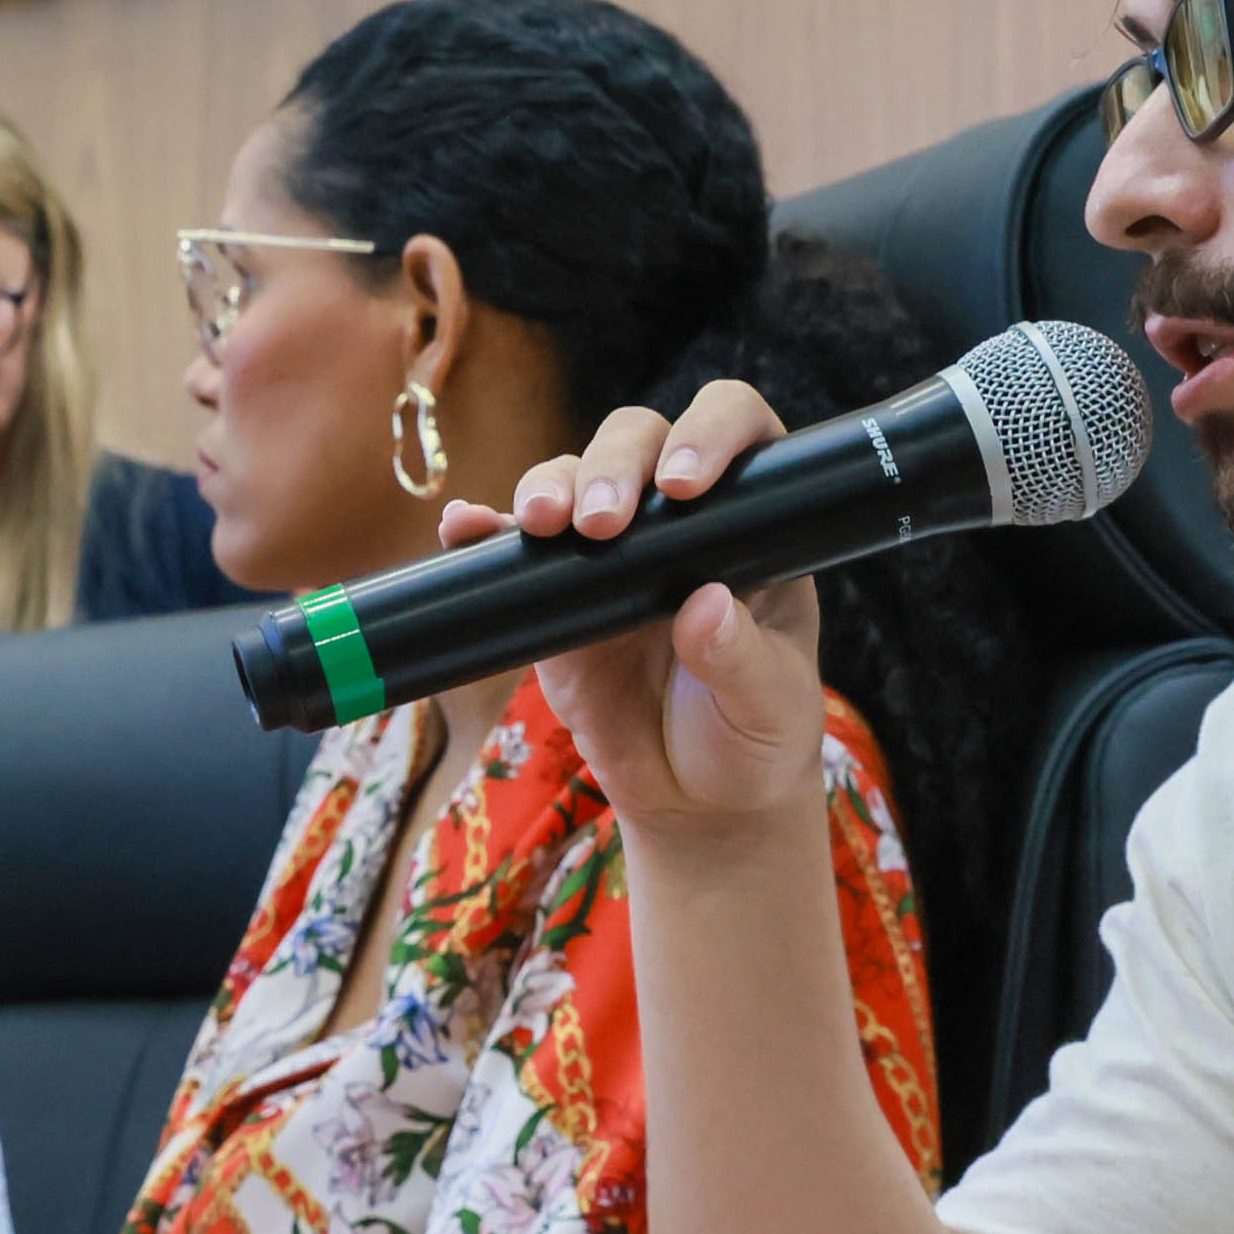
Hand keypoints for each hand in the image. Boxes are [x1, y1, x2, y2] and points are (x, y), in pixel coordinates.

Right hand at [460, 383, 835, 840]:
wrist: (694, 799)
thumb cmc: (754, 736)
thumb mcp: (769, 703)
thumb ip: (742, 657)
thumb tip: (707, 603)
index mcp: (749, 523)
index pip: (739, 436)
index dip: (712, 434)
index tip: (684, 486)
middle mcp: (677, 518)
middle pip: (639, 441)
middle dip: (614, 464)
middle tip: (601, 522)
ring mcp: (609, 551)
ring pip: (571, 478)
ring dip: (550, 486)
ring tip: (540, 523)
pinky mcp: (552, 593)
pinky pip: (512, 549)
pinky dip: (484, 531)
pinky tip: (464, 528)